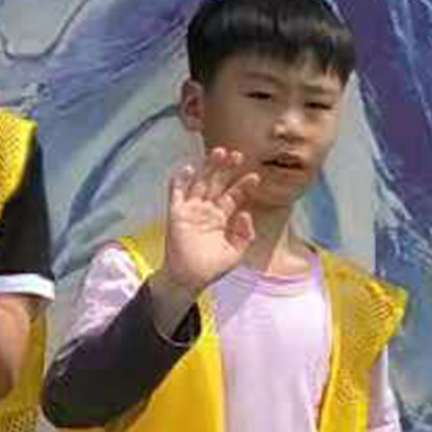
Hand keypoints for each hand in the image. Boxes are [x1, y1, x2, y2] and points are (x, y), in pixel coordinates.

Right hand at [150, 152, 247, 303]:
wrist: (189, 279)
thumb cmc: (212, 268)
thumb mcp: (235, 253)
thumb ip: (245, 234)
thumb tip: (245, 213)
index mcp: (221, 217)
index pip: (234, 195)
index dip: (243, 185)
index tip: (255, 177)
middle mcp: (206, 209)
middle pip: (218, 182)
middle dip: (227, 168)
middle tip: (238, 154)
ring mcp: (191, 209)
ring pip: (200, 182)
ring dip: (208, 167)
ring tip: (219, 152)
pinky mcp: (176, 213)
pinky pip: (176, 193)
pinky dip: (180, 180)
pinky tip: (188, 168)